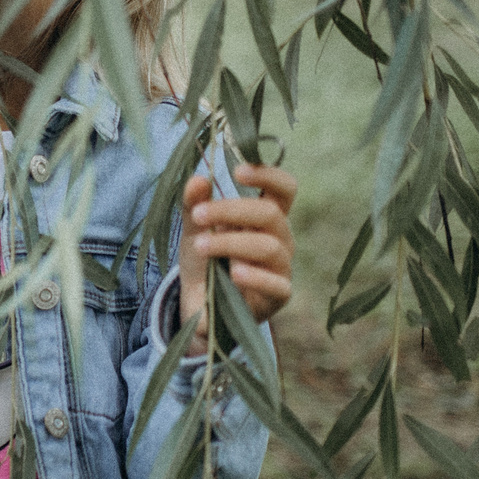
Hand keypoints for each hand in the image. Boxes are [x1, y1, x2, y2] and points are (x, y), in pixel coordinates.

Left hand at [179, 163, 297, 342]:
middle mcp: (281, 239)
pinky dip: (255, 277)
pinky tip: (234, 273)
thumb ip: (195, 206)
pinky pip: (276, 284)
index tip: (237, 171)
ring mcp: (282, 268)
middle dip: (231, 210)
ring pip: (269, 247)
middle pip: (270, 214)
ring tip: (200, 247)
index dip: (268, 175)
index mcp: (266, 217)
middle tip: (199, 215)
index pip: (283, 189)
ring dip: (231, 243)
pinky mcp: (278, 296)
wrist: (201, 308)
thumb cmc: (207, 262)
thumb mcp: (195, 232)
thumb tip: (196, 179)